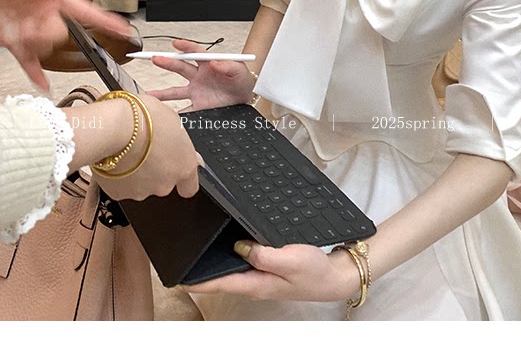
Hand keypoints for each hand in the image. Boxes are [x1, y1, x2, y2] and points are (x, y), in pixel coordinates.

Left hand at [0, 0, 132, 89]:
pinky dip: (36, 75)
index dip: (107, 20)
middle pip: (62, 34)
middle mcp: (44, 14)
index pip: (87, 10)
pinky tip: (42, 83)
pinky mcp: (13, 42)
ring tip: (19, 34)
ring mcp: (29, 29)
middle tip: (31, 26)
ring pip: (45, 49)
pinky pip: (28, 62)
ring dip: (35, 46)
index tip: (125, 29)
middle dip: (48, 34)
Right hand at [94, 92, 200, 200]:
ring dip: (137, 173)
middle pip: (163, 183)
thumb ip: (181, 143)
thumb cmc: (145, 117)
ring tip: (128, 152)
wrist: (114, 128)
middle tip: (146, 150)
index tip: (175, 169)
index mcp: (184, 167)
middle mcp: (165, 184)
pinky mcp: (119, 194)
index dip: (181, 179)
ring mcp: (142, 191)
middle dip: (156, 170)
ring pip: (142, 185)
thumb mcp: (174, 121)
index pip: (189, 187)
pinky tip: (116, 159)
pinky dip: (119, 176)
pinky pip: (121, 186)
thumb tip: (187, 152)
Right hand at [149, 39, 254, 110]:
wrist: (245, 101)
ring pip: (175, 91)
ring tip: (149, 95)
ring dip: (162, 93)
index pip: (195, 52)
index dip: (185, 46)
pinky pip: (184, 110)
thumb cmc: (242, 82)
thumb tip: (214, 61)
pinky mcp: (198, 106)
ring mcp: (196, 91)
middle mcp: (199, 76)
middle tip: (155, 58)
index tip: (176, 43)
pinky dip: (174, 115)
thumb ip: (228, 66)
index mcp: (209, 64)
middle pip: (180, 67)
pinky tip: (164, 117)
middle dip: (167, 62)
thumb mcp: (240, 71)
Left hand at [186, 241, 358, 301]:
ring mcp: (261, 276)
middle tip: (182, 258)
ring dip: (215, 262)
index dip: (197, 282)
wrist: (333, 276)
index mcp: (256, 283)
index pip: (219, 284)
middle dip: (201, 270)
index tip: (177, 278)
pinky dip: (232, 256)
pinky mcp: (268, 268)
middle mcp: (255, 282)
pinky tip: (228, 247)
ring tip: (198, 253)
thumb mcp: (289, 259)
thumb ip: (263, 254)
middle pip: (221, 278)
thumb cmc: (314, 270)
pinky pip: (244, 262)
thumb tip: (239, 246)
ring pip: (231, 269)